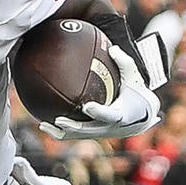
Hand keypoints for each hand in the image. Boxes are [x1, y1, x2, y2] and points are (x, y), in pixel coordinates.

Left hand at [39, 47, 160, 139]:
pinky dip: (58, 132)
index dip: (98, 112)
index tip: (87, 107)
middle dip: (73, 126)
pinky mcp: (92, 134)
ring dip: (60, 132)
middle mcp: (109, 128)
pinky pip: (72, 136)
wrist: (142, 116)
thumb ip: (124, 63)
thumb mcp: (134, 78)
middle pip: (88, 130)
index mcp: (121, 115)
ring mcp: (99, 133)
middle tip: (59, 119)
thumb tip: (112, 48)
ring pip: (77, 136)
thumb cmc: (136, 93)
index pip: (108, 115)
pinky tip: (42, 124)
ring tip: (43, 124)